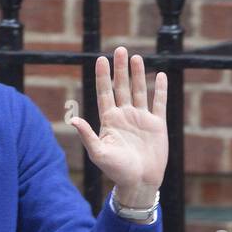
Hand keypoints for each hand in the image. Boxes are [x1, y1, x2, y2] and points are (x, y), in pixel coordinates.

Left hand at [69, 47, 168, 192]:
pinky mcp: (157, 125)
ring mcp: (141, 119)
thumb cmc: (116, 170)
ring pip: (139, 91)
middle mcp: (124, 116)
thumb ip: (87, 135)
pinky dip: (160, 90)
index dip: (102, 76)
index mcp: (109, 120)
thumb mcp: (98, 153)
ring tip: (136, 57)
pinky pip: (159, 103)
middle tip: (119, 49)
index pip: (105, 93)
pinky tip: (160, 76)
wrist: (139, 182)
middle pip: (121, 87)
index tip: (100, 59)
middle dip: (120, 69)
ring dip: (138, 74)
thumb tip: (72, 120)